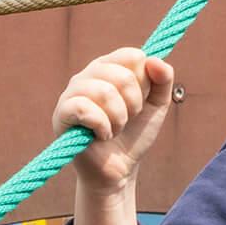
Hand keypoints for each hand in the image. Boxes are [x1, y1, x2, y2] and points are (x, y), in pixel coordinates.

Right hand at [53, 48, 175, 196]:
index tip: (140, 101)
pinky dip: (103, 127)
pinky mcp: (62, 113)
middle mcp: (88, 74)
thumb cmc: (134, 134)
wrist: (119, 168)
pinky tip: (101, 135)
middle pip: (123, 75)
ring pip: (105, 92)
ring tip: (115, 129)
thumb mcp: (157, 105)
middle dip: (134, 105)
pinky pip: (85, 108)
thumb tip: (155, 59)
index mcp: (110, 66)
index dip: (144, 83)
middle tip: (127, 119)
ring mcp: (72, 92)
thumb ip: (163, 79)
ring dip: (119, 119)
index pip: (132, 56)